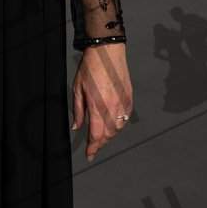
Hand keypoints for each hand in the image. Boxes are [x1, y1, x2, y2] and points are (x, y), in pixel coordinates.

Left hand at [72, 43, 132, 162]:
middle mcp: (112, 107)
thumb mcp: (77, 90)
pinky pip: (125, 119)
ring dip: (110, 135)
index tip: (89, 155)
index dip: (93, 148)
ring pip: (118, 129)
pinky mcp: (129, 98)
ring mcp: (123, 103)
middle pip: (108, 135)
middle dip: (100, 143)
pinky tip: (112, 124)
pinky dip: (119, 125)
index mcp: (97, 106)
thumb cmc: (91, 68)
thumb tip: (77, 127)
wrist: (107, 53)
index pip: (96, 135)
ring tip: (102, 136)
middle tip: (93, 146)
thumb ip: (78, 111)